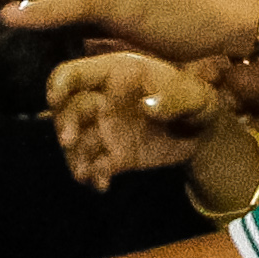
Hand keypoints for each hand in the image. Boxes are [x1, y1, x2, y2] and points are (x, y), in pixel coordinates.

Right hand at [48, 51, 225, 189]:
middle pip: (68, 110)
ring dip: (74, 157)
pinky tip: (102, 184)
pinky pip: (95, 166)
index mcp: (114, 74)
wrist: (203, 133)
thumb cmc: (195, 100)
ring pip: (76, 142)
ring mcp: (104, 130)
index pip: (75, 73)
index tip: (55, 99)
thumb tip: (147, 107)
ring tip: (84, 172)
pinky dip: (94, 176)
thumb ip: (174, 98)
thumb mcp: (194, 94)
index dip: (60, 83)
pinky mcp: (112, 156)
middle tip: (68, 141)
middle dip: (63, 124)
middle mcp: (101, 101)